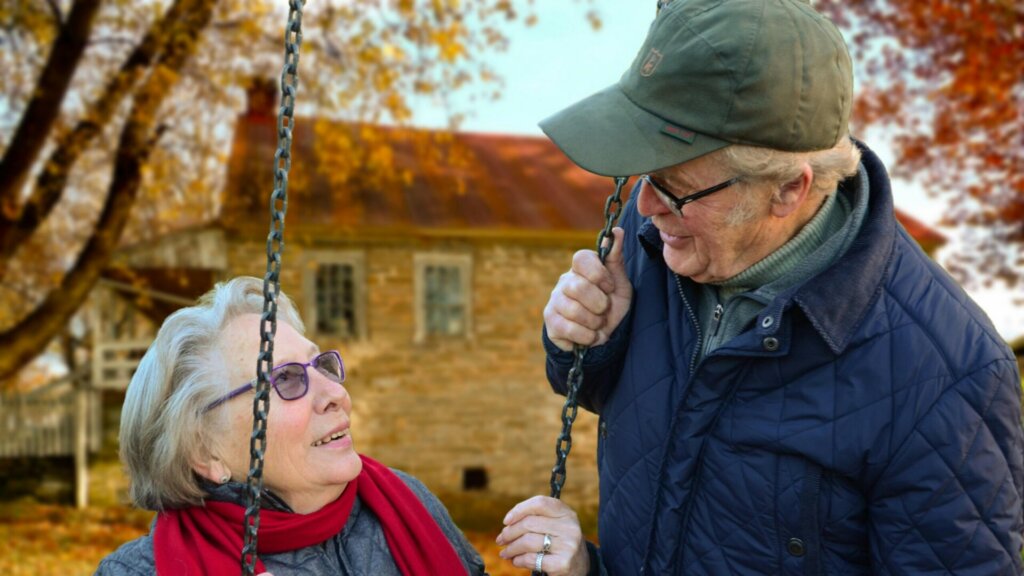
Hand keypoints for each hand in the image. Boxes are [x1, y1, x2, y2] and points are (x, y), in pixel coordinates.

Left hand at [496, 496, 588, 575]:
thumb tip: (508, 524)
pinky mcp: (562, 564)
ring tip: (505, 552)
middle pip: (529, 523)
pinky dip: (519, 560)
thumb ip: (536, 518)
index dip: (519, 510)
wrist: (580, 567)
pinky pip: (531, 559)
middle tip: (501, 540)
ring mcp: (568, 546)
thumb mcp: (555, 525)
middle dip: (509, 532)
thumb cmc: (560, 542)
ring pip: (527, 541)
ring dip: (511, 548)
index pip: (539, 503)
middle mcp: (570, 527)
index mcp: (566, 513)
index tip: (506, 521)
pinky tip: (516, 561)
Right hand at [544, 227, 631, 351]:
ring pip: (573, 310)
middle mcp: (564, 281)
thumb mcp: (620, 283)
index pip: (581, 258)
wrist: (603, 335)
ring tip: (598, 324)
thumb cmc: (611, 304)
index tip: (610, 287)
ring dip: (595, 322)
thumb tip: (617, 231)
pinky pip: (568, 329)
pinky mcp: (550, 322)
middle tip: (604, 310)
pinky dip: (587, 336)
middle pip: (578, 287)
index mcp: (581, 268)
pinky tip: (590, 335)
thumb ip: (616, 258)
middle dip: (599, 304)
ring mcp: (554, 301)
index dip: (598, 274)